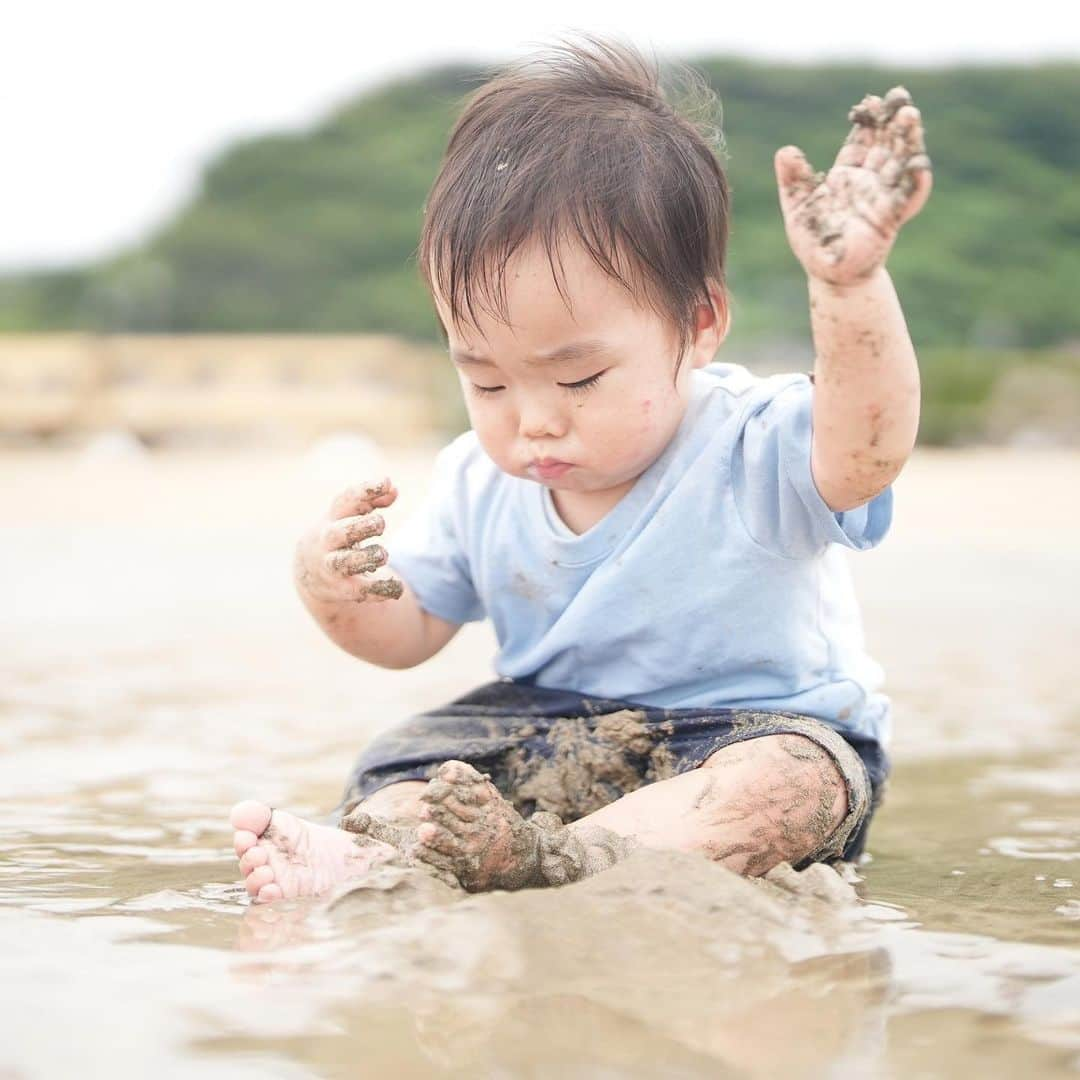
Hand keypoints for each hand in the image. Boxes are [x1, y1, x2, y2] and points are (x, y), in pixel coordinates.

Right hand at [294, 478, 403, 604]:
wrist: (309, 572)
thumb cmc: (339, 534)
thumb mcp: (350, 515)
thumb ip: (372, 500)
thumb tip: (393, 488)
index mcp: (332, 517)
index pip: (346, 500)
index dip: (366, 490)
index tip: (387, 481)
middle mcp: (328, 541)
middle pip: (340, 532)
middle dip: (362, 527)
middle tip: (380, 523)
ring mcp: (331, 566)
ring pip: (346, 563)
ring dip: (368, 558)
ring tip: (381, 554)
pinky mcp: (340, 589)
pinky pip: (359, 591)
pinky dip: (380, 589)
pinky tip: (396, 587)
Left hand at [774, 86, 932, 286]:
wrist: (830, 274)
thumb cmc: (815, 241)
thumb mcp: (798, 207)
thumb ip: (793, 179)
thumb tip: (784, 151)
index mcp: (847, 176)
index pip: (860, 143)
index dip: (866, 123)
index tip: (870, 101)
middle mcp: (868, 183)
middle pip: (885, 146)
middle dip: (892, 123)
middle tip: (899, 97)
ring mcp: (882, 199)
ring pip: (899, 164)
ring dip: (907, 141)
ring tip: (910, 116)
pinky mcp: (890, 220)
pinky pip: (907, 200)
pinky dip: (915, 182)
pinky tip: (919, 164)